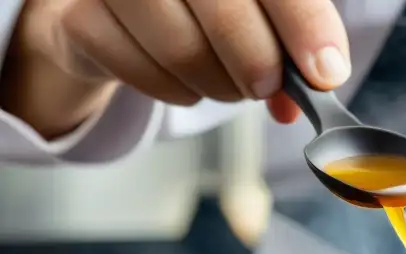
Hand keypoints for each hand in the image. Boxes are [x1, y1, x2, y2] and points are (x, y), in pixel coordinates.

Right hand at [1, 0, 349, 136]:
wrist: (116, 4)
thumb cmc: (202, 0)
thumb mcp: (258, 8)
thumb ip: (291, 38)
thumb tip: (321, 80)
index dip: (304, 23)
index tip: (326, 71)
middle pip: (224, 10)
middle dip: (258, 65)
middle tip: (267, 87)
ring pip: (182, 49)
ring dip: (217, 85)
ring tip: (226, 83)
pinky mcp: (78, 12)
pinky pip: (140, 71)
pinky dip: (175, 91)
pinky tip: (184, 80)